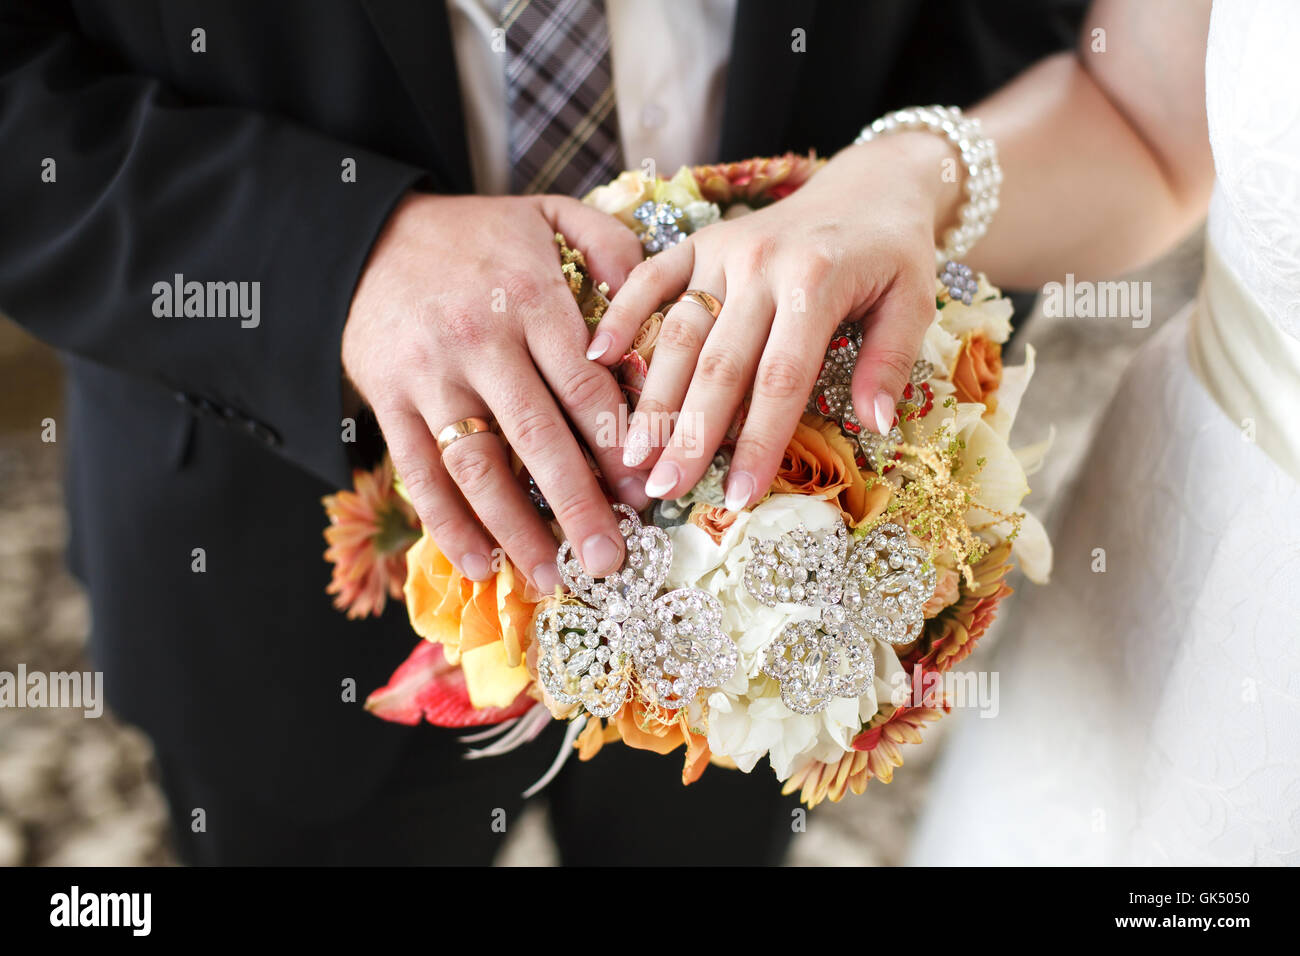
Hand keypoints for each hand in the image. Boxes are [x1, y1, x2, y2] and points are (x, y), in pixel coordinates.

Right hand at [343, 191, 646, 593]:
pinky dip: (446, 523)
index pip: (585, 385)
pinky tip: (480, 563)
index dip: (618, 445)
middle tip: (610, 560)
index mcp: (531, 297)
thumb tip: (660, 304)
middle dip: (578, 505)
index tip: (648, 493)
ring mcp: (430, 376)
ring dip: (515, 529)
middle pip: (538, 436)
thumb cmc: (477, 236)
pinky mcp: (388, 401)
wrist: (367, 236)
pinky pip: (419, 472)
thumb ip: (610, 247)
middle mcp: (482, 341)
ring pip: (477, 465)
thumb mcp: (549, 216)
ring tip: (551, 578)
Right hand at [588, 134, 954, 508]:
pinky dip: (622, 312)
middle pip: (719, 365)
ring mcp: (724, 251)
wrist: (873, 183)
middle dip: (690, 434)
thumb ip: (890, 361)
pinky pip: (652, 276)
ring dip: (653, 396)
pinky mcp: (700, 241)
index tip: (739, 496)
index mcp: (817, 282)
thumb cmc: (894, 253)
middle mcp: (762, 265)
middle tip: (663, 489)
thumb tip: (872, 424)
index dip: (758, 442)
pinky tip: (597, 358)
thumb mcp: (916, 302)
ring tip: (631, 452)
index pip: (781, 379)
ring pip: (679, 332)